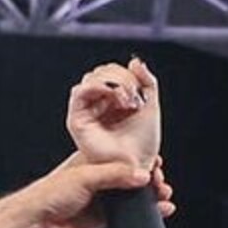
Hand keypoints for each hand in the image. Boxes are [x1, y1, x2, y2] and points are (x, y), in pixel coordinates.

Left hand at [25, 152, 171, 227]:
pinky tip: (158, 213)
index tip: (157, 163)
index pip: (123, 157)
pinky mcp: (103, 219)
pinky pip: (128, 216)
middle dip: (149, 180)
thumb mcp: (87, 175)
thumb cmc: (52, 192)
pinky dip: (143, 215)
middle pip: (131, 178)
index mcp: (94, 161)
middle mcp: (99, 179)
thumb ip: (116, 174)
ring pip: (132, 198)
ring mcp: (102, 200)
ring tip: (163, 197)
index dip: (141, 160)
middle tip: (161, 183)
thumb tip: (142, 175)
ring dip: (149, 198)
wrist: (39, 221)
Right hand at [67, 55, 160, 172]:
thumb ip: (148, 82)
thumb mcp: (150, 107)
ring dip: (114, 82)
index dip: (128, 74)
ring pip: (92, 77)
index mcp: (113, 101)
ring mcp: (87, 111)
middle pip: (102, 71)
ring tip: (128, 101)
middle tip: (135, 98)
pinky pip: (80, 91)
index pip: (113, 72)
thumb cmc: (143, 146)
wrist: (137, 167)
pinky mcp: (77, 120)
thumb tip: (135, 60)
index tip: (141, 92)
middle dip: (122, 78)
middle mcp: (98, 104)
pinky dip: (98, 86)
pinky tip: (115, 97)